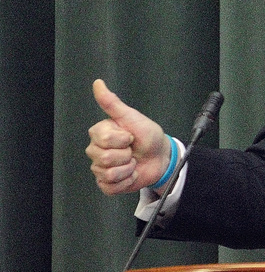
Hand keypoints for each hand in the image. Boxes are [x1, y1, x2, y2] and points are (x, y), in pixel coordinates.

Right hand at [86, 79, 170, 195]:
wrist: (161, 156)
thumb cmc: (147, 135)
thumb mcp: (132, 117)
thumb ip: (112, 102)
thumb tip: (98, 83)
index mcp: (99, 134)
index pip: (102, 140)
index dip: (122, 139)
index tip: (129, 136)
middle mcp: (96, 151)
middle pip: (104, 158)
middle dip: (126, 154)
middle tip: (132, 150)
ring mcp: (100, 169)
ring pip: (108, 174)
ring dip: (128, 169)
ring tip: (132, 161)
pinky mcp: (107, 184)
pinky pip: (110, 188)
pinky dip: (126, 182)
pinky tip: (131, 174)